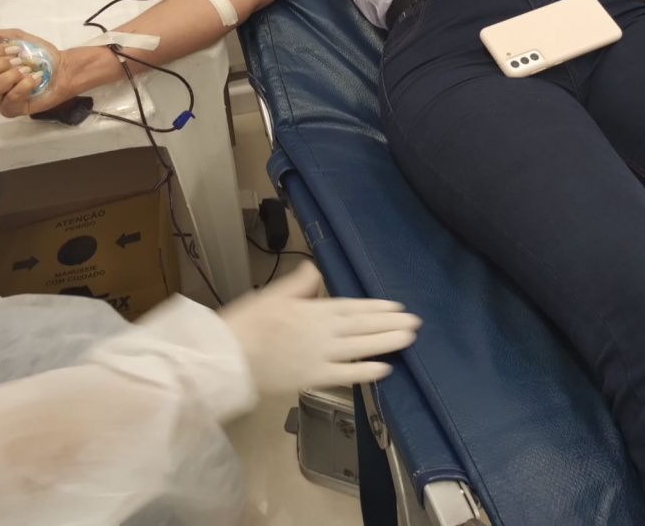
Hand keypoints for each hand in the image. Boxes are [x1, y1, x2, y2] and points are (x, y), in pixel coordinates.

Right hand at [0, 28, 71, 115]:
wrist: (62, 68)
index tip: (15, 48)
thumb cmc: (38, 55)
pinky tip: (35, 79)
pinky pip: (10, 101)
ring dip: (11, 76)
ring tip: (27, 70)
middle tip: (20, 60)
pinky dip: (24, 86)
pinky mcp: (13, 110)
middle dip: (1, 64)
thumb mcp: (15, 37)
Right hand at [219, 261, 421, 394]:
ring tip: (409, 339)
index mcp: (313, 309)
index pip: (352, 307)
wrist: (229, 357)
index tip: (397, 306)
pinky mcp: (314, 378)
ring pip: (360, 347)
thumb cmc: (247, 324)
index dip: (376, 307)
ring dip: (386, 342)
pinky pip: (345, 375)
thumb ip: (297, 284)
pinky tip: (385, 369)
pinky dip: (366, 372)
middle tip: (415, 322)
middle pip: (362, 325)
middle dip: (390, 323)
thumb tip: (314, 268)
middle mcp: (323, 331)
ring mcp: (321, 355)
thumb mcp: (271, 295)